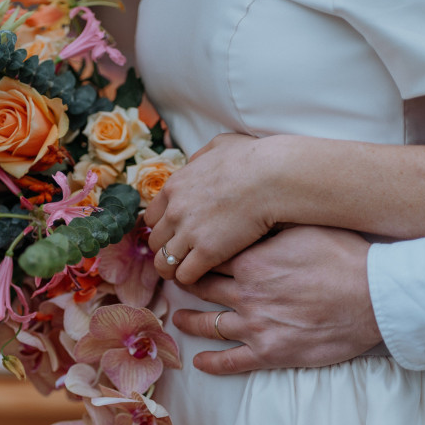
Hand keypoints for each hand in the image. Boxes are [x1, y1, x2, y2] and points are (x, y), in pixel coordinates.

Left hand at [144, 133, 282, 283]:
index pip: (151, 218)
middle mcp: (175, 211)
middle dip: (166, 250)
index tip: (173, 235)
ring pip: (164, 263)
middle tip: (180, 256)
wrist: (272, 176)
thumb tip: (194, 163)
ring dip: (172, 269)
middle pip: (155, 241)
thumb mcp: (218, 146)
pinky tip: (201, 276)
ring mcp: (189, 233)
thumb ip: (200, 158)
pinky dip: (190, 278)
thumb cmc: (252, 158)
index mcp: (174, 187)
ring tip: (184, 273)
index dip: (162, 228)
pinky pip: (185, 275)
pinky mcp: (207, 252)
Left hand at [171, 226, 381, 373]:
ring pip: (210, 325)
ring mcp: (255, 326)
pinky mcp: (270, 353)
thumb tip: (254, 211)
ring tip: (178, 319)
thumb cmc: (345, 256)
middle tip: (176, 285)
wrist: (373, 296)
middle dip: (188, 286)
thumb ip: (273, 225)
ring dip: (190, 322)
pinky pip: (232, 361)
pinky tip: (200, 362)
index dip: (196, 257)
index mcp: (250, 262)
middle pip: (204, 289)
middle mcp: (246, 294)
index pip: (210, 259)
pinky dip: (212, 363)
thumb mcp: (304, 227)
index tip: (186, 256)